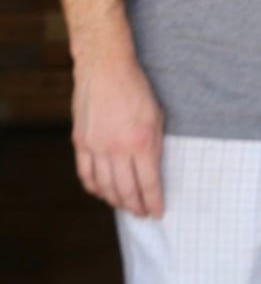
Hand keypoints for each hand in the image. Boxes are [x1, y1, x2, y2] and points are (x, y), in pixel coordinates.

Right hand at [73, 51, 164, 216]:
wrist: (105, 69)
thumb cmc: (136, 90)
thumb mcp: (157, 118)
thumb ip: (154, 147)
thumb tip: (152, 173)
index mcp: (142, 144)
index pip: (148, 185)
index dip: (153, 203)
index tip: (157, 213)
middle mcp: (117, 149)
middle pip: (126, 191)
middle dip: (136, 207)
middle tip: (142, 214)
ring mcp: (96, 147)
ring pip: (105, 187)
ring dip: (116, 201)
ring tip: (125, 206)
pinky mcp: (80, 142)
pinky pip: (86, 174)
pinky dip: (95, 189)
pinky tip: (103, 193)